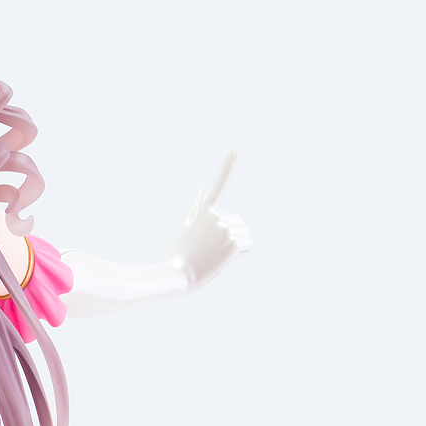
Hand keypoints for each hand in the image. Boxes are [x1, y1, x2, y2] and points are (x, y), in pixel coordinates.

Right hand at [168, 154, 251, 286]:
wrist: (176, 275)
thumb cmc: (178, 254)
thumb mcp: (185, 227)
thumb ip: (196, 207)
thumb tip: (201, 189)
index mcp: (206, 211)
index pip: (220, 185)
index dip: (227, 167)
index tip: (234, 150)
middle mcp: (217, 216)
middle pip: (240, 223)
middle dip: (233, 236)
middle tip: (212, 248)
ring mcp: (225, 228)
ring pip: (246, 235)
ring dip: (237, 246)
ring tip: (216, 254)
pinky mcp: (232, 243)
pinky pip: (249, 245)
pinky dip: (241, 253)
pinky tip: (224, 259)